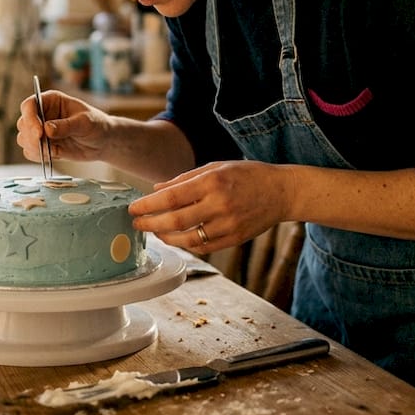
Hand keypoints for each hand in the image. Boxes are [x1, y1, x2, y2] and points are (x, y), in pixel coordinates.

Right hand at [16, 90, 113, 163]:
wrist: (103, 141)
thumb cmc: (96, 125)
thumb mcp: (85, 122)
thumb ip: (66, 126)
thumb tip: (47, 129)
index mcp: (51, 101)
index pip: (30, 105)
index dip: (30, 118)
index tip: (39, 133)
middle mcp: (42, 114)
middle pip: (23, 123)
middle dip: (31, 136)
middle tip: (46, 146)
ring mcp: (41, 130)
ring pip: (23, 139)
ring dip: (33, 147)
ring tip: (52, 151)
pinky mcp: (43, 145)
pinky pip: (30, 152)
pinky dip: (38, 156)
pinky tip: (52, 156)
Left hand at [128, 161, 293, 253]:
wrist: (281, 191)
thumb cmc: (246, 175)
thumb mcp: (215, 167)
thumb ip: (184, 180)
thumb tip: (156, 190)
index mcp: (212, 182)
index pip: (171, 197)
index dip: (148, 205)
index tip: (133, 208)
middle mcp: (219, 204)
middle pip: (175, 221)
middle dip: (149, 223)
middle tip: (136, 224)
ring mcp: (228, 224)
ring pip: (187, 239)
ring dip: (165, 237)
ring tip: (155, 231)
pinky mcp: (234, 239)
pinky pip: (203, 247)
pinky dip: (185, 244)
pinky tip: (175, 238)